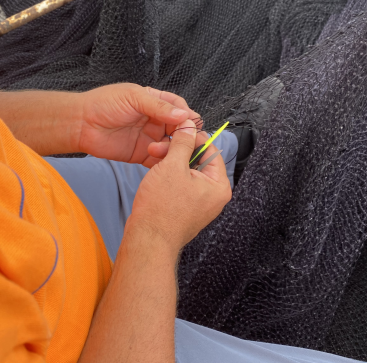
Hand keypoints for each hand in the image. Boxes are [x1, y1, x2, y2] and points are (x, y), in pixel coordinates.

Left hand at [76, 84, 199, 165]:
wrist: (81, 124)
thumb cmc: (104, 103)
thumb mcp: (134, 98)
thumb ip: (159, 107)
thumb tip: (184, 115)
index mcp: (155, 102)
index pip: (179, 108)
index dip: (187, 116)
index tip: (192, 124)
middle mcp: (155, 120)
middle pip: (180, 128)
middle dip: (186, 136)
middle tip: (189, 143)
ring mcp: (150, 138)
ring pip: (172, 145)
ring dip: (175, 149)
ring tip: (168, 151)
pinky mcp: (142, 154)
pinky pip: (159, 160)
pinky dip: (165, 162)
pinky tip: (166, 164)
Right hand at [126, 120, 232, 254]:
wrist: (148, 240)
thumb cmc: (162, 210)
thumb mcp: (172, 166)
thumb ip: (183, 143)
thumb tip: (189, 126)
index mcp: (219, 186)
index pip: (211, 150)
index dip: (192, 137)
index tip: (177, 131)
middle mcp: (213, 196)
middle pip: (198, 160)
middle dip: (177, 150)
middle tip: (158, 147)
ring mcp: (199, 204)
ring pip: (186, 171)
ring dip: (170, 161)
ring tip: (153, 157)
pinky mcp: (186, 208)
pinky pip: (180, 184)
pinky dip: (168, 175)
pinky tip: (154, 170)